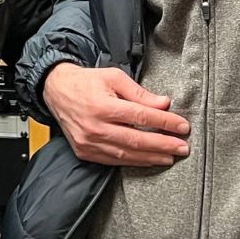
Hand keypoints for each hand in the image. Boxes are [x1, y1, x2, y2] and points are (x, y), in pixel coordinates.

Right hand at [42, 63, 190, 166]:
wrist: (56, 91)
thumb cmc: (87, 82)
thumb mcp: (114, 77)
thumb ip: (139, 93)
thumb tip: (164, 104)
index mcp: (102, 105)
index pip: (141, 116)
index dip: (164, 122)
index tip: (182, 126)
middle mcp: (94, 127)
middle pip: (136, 140)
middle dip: (163, 145)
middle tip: (183, 147)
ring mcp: (88, 142)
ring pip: (126, 154)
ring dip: (151, 157)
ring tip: (170, 157)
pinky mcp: (85, 152)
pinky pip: (114, 160)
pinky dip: (134, 161)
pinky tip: (148, 159)